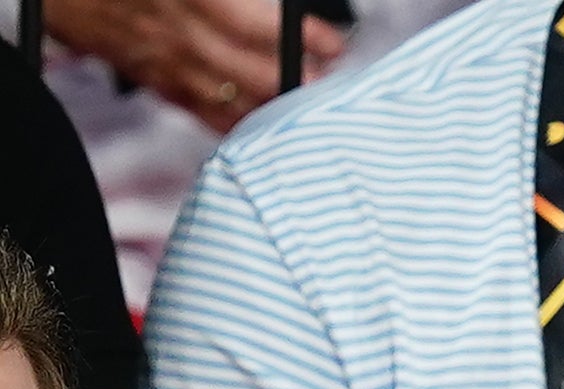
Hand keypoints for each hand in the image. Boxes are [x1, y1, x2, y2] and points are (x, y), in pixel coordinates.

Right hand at [45, 0, 344, 127]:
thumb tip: (279, 10)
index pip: (260, 24)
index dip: (304, 37)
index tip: (333, 42)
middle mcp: (177, 34)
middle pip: (256, 73)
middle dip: (301, 82)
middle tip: (331, 81)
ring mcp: (162, 62)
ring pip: (232, 100)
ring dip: (276, 106)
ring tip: (308, 105)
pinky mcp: (151, 79)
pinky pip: (202, 112)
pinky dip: (237, 120)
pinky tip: (264, 123)